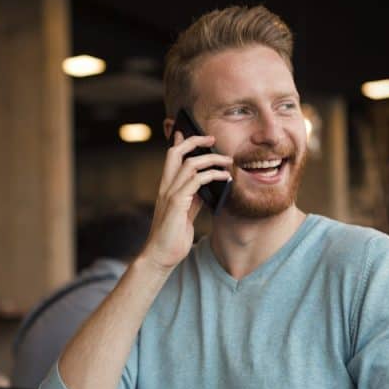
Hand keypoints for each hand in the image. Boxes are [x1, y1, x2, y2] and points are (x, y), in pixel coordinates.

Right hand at [140, 131, 231, 271]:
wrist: (161, 256)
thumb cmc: (172, 237)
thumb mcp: (186, 214)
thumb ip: (194, 198)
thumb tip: (208, 185)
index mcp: (166, 188)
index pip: (171, 158)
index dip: (180, 142)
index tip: (189, 132)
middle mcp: (165, 187)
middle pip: (175, 153)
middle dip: (193, 141)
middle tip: (211, 138)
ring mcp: (170, 194)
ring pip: (189, 164)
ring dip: (211, 158)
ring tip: (227, 161)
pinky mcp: (177, 203)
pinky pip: (196, 181)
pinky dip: (213, 175)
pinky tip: (225, 178)